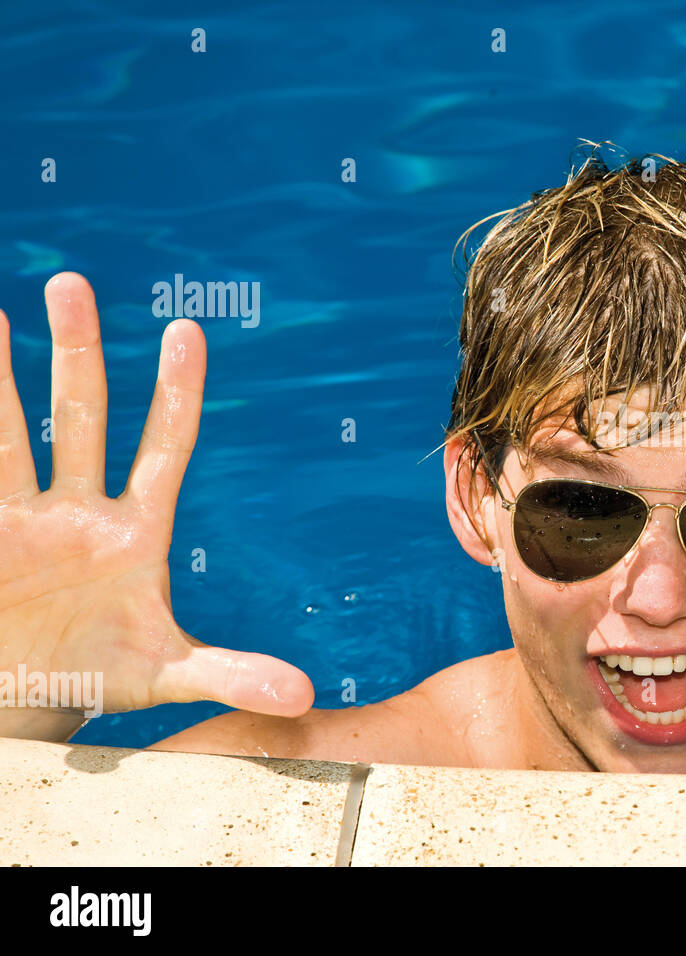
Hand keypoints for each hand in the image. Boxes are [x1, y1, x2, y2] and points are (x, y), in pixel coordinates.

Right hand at [0, 273, 312, 720]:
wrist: (30, 697)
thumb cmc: (103, 673)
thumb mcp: (170, 673)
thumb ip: (235, 675)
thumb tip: (305, 698)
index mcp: (135, 531)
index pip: (163, 447)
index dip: (175, 393)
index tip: (186, 330)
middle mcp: (76, 509)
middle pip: (77, 416)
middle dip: (74, 352)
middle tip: (72, 284)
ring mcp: (19, 518)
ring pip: (3, 433)